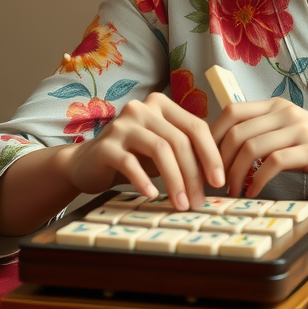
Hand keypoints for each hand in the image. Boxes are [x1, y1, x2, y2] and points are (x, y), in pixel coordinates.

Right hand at [65, 92, 224, 209]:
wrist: (87, 163)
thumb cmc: (134, 157)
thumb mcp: (164, 150)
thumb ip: (188, 152)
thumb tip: (220, 176)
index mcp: (161, 105)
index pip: (196, 126)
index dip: (211, 154)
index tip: (219, 181)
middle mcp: (142, 108)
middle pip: (179, 140)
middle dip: (193, 173)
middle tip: (198, 200)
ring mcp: (122, 124)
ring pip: (160, 150)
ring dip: (175, 180)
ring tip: (181, 203)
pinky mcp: (105, 145)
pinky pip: (130, 163)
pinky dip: (145, 181)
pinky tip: (152, 195)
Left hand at [210, 98, 307, 196]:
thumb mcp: (295, 136)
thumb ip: (268, 137)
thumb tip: (231, 153)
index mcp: (278, 107)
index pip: (230, 112)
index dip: (211, 138)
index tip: (206, 163)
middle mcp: (287, 112)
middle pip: (235, 130)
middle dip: (217, 160)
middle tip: (214, 183)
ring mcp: (300, 130)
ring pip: (250, 146)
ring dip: (234, 174)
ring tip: (232, 192)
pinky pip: (274, 162)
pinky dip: (257, 180)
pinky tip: (254, 193)